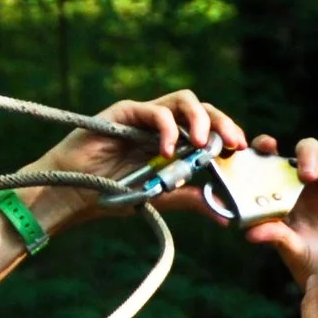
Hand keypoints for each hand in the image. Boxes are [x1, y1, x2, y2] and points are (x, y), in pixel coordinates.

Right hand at [18, 91, 248, 230]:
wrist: (72, 192)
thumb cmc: (114, 192)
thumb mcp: (163, 197)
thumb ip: (193, 200)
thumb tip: (227, 217)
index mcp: (177, 140)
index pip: (211, 127)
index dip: (231, 132)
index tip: (245, 150)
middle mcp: (163, 123)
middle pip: (203, 109)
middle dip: (223, 123)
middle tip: (234, 144)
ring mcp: (144, 115)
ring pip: (183, 100)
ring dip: (201, 119)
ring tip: (205, 144)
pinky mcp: (123, 112)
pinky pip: (153, 110)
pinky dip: (167, 127)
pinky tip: (169, 149)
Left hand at [246, 136, 317, 286]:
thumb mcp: (294, 253)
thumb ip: (277, 237)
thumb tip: (251, 231)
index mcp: (291, 192)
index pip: (276, 158)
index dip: (268, 146)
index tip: (269, 147)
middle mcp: (316, 183)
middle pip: (311, 147)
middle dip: (309, 155)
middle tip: (308, 178)